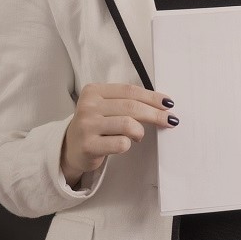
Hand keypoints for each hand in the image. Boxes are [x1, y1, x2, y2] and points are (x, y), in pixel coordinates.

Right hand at [60, 82, 177, 186]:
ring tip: (138, 135)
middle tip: (170, 120)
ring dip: (140, 131)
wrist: (71, 148)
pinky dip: (128, 144)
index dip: (152, 97)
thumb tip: (162, 104)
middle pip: (131, 107)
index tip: (168, 103)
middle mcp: (88, 106)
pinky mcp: (88, 145)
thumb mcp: (106, 106)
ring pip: (128, 124)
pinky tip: (124, 144)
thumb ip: (127, 101)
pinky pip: (121, 143)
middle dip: (155, 114)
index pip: (130, 90)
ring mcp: (87, 126)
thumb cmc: (96, 125)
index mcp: (93, 91)